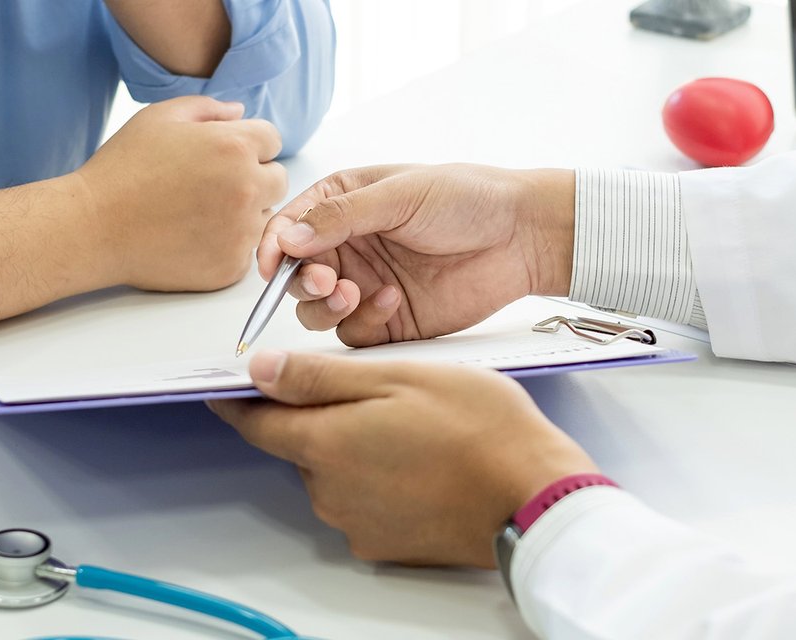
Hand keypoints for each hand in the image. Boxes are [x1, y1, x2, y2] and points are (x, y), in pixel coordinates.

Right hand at [77, 95, 286, 291]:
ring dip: (243, 213)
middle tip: (210, 186)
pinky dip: (227, 244)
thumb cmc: (122, 169)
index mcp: (235, 147)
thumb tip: (240, 112)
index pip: (272, 140)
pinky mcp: (231, 266)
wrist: (93, 227)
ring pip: (264, 217)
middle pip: (276, 179)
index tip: (221, 155)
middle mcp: (247, 189)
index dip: (247, 144)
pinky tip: (192, 236)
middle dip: (252, 177)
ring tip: (197, 212)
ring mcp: (241, 231)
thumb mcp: (160, 117)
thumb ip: (208, 108)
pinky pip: (245, 250)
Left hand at [208, 351, 597, 567]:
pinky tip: (422, 463)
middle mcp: (329, 493)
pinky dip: (380, 481)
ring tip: (414, 427)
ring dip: (357, 448)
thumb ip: (320, 377)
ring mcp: (356, 524)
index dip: (241, 400)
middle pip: (303, 445)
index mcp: (324, 444)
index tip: (230, 385)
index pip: (256, 422)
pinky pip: (364, 502)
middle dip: (325, 417)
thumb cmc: (479, 430)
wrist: (533, 498)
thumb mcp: (397, 377)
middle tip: (379, 392)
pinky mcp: (385, 545)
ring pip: (335, 473)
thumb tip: (261, 371)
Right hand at [256, 164, 575, 346]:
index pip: (288, 229)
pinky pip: (353, 335)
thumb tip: (286, 236)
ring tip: (353, 292)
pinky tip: (392, 301)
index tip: (273, 267)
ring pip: (316, 311)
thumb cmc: (468, 198)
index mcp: (342, 205)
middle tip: (325, 281)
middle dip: (301, 282)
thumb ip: (340, 217)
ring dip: (324, 306)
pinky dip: (362, 323)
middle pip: (296, 276)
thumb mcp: (399, 194)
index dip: (273, 249)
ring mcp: (366, 285)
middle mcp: (348, 247)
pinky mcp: (389, 320)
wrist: (522, 236)